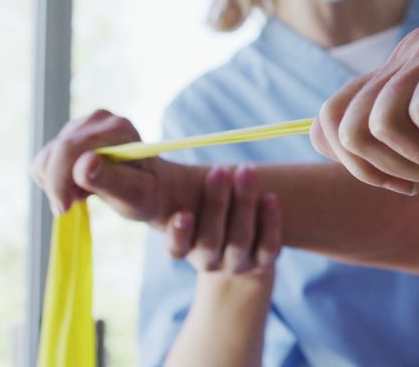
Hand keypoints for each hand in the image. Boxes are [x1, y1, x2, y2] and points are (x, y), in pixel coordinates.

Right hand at [30, 109, 199, 227]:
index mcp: (118, 129)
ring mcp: (83, 125)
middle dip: (57, 185)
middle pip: (55, 152)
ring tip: (85, 194)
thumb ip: (109, 179)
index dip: (59, 181)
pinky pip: (45, 161)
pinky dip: (56, 180)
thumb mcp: (134, 194)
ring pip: (46, 158)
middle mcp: (99, 119)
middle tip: (71, 207)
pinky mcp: (70, 135)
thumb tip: (85, 163)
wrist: (151, 186)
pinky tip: (79, 186)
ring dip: (57, 184)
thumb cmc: (146, 193)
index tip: (65, 208)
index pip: (70, 148)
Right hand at [165, 165, 280, 278]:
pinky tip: (270, 197)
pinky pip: (268, 246)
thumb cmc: (209, 217)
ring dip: (244, 203)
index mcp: (186, 249)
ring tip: (247, 170)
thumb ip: (176, 189)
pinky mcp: (263, 262)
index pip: (177, 248)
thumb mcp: (191, 206)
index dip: (179, 234)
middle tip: (219, 170)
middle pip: (211, 240)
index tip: (183, 213)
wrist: (242, 254)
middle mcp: (210, 261)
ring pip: (240, 239)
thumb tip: (148, 154)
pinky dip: (270, 222)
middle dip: (216, 203)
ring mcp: (237, 264)